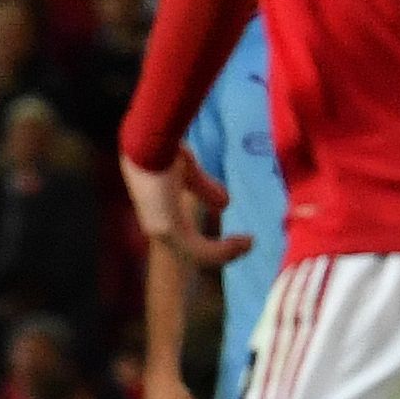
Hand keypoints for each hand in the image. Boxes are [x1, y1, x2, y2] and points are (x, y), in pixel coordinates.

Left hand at [119, 150, 248, 267]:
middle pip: (192, 252)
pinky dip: (226, 251)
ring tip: (249, 244)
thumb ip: (204, 188)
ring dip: (227, 253)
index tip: (239, 237)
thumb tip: (224, 204)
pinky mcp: (169, 230)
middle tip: (246, 243)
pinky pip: (201, 252)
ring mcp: (160, 230)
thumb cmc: (162, 150)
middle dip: (222, 252)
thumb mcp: (188, 171)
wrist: (150, 142)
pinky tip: (245, 241)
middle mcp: (156, 225)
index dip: (213, 243)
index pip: (185, 240)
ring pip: (198, 256)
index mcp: (158, 213)